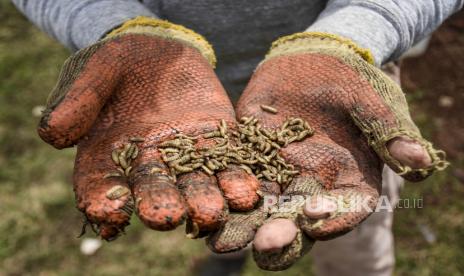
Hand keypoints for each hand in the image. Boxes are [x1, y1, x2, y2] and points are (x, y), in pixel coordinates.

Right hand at [38, 17, 258, 239]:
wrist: (161, 51)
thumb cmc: (118, 64)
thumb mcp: (94, 72)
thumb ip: (77, 100)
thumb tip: (53, 133)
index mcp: (109, 156)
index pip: (101, 187)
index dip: (103, 202)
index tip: (110, 214)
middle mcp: (150, 166)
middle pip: (155, 192)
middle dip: (161, 206)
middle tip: (168, 218)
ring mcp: (187, 157)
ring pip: (196, 186)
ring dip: (205, 202)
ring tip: (213, 212)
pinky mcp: (219, 144)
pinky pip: (230, 164)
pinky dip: (238, 181)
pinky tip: (248, 193)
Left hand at [207, 32, 446, 269]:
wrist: (314, 61)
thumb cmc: (351, 82)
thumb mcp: (374, 102)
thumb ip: (390, 132)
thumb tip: (422, 163)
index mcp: (351, 181)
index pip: (347, 209)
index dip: (335, 219)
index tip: (316, 224)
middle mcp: (315, 187)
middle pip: (300, 221)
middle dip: (283, 235)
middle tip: (265, 245)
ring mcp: (281, 176)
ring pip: (263, 209)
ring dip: (245, 227)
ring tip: (223, 243)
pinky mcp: (252, 158)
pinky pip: (238, 180)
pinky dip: (225, 195)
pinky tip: (208, 207)